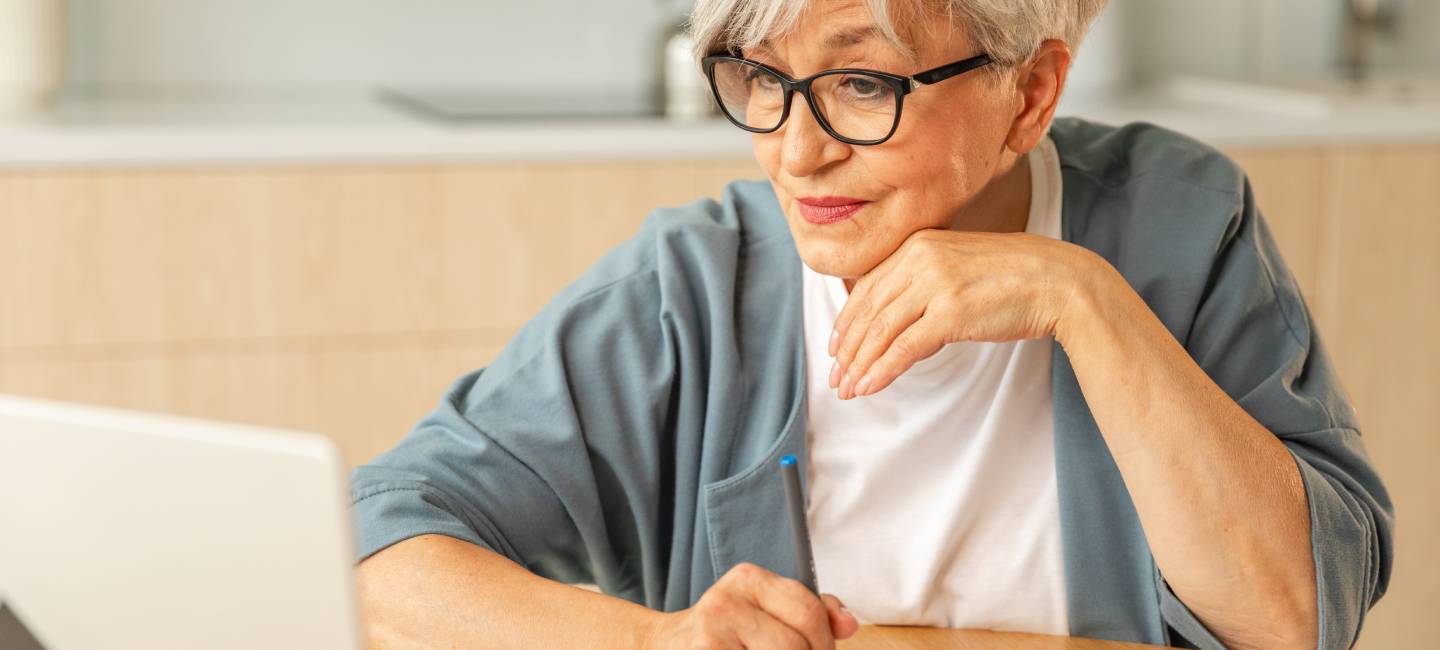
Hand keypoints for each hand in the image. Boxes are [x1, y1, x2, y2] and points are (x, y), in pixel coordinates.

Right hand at [643, 562, 858, 649]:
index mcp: (748, 579)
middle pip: (795, 647)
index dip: (824, 642)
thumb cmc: (724, 634)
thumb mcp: (765, 610)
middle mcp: (725, 601)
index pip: (809, 611)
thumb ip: (811, 612)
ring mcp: (710, 636)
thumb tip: (850, 624)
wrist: (661, 646)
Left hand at [828, 228, 1096, 398]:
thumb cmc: (1014, 278)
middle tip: (835, 376)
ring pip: (880, 331)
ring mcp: (935, 284)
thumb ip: (924, 285)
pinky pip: (903, 348)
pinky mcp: (951, 312)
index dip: (846, 322)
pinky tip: (869, 387)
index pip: (867, 287)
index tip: (836, 347)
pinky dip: (881, 371)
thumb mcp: (959, 267)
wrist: (1059, 280)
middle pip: (868, 311)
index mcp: (919, 244)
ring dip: (859, 365)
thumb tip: (895, 323)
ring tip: (848, 389)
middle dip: (847, 349)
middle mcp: (921, 259)